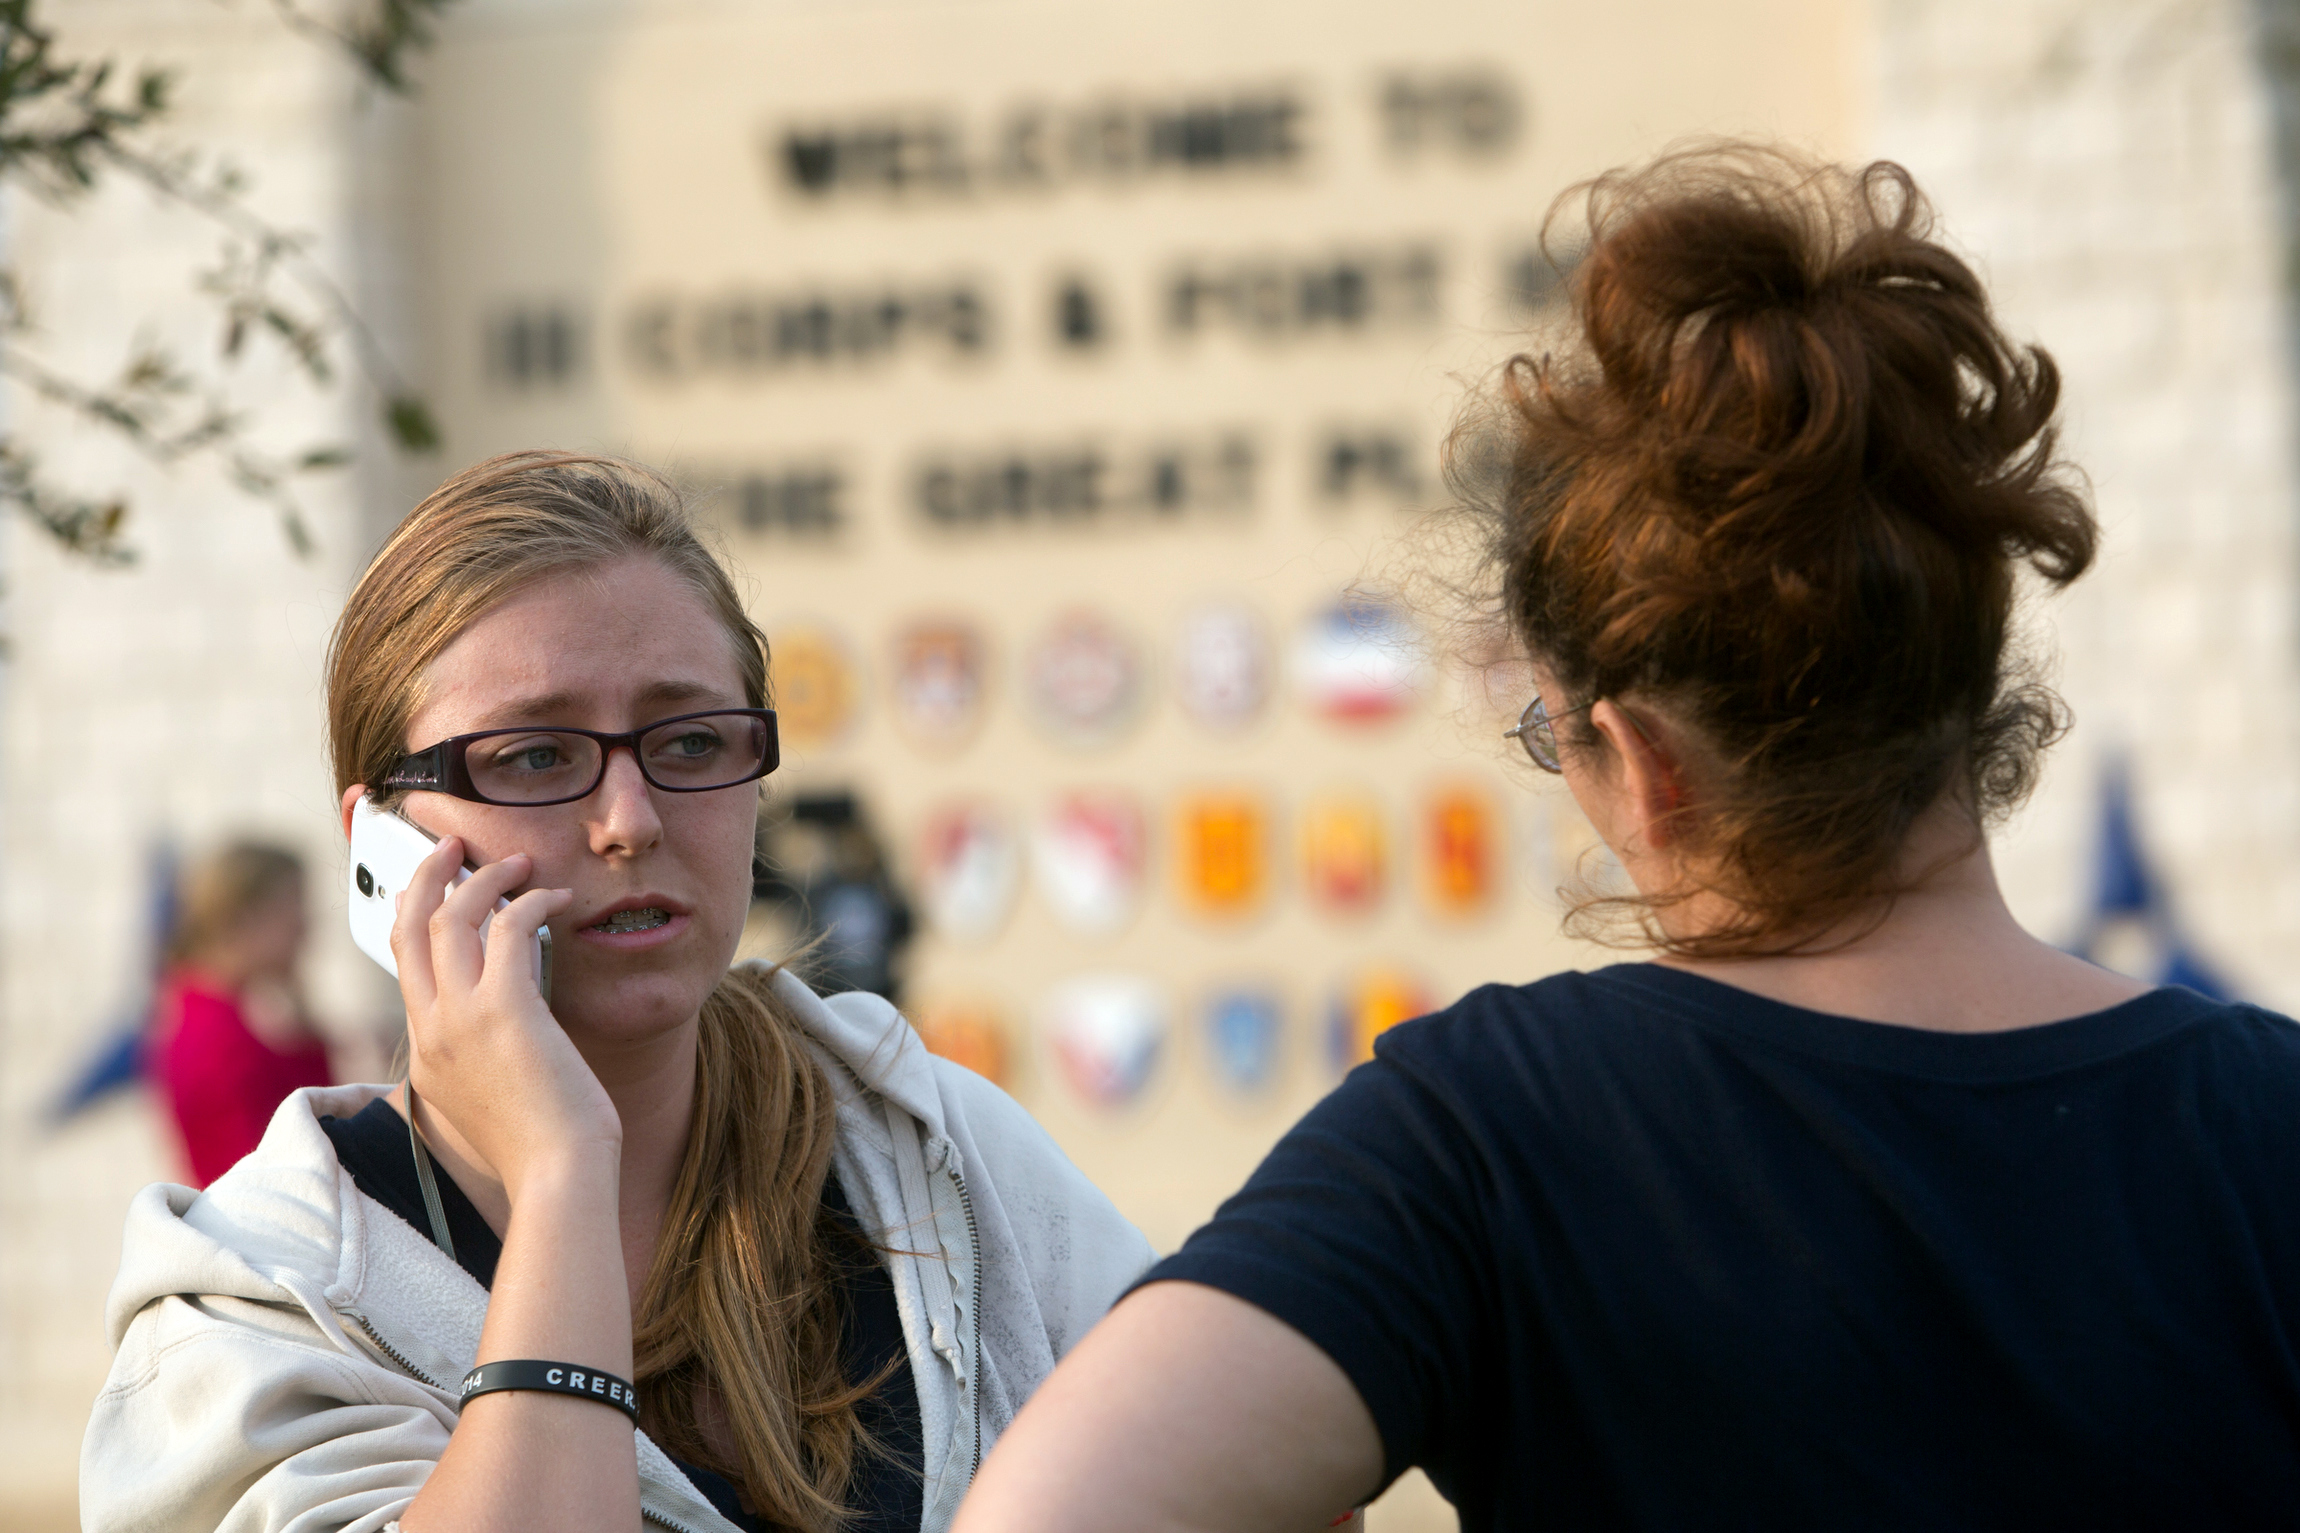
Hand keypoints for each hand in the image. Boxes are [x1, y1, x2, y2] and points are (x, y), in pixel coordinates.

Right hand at [391, 836, 613, 1202]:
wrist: (557, 1177)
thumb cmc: (544, 1145)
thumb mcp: (497, 1094)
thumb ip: (490, 1051)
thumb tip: (513, 1010)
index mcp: (427, 1052)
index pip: (403, 965)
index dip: (413, 915)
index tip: (429, 888)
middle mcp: (432, 1030)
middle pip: (408, 929)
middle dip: (427, 876)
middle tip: (453, 846)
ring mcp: (460, 1020)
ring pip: (450, 919)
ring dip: (483, 879)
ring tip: (518, 862)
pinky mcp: (503, 1011)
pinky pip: (506, 929)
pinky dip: (530, 903)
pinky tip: (556, 898)